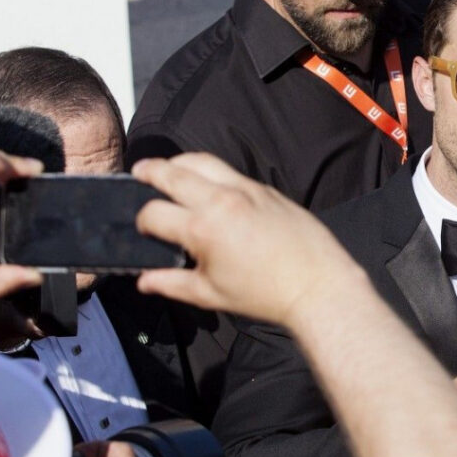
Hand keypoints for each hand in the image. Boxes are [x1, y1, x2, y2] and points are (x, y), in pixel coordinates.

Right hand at [133, 153, 364, 326]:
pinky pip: (232, 172)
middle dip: (150, 171)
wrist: (316, 285)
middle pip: (173, 172)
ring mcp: (247, 190)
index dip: (141, 221)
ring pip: (204, 161)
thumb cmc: (266, 294)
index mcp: (202, 228)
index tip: (144, 227)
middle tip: (140, 172)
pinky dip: (213, 173)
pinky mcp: (267, 190)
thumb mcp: (211, 294)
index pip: (153, 212)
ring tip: (170, 168)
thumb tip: (145, 281)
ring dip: (181, 162)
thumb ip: (172, 284)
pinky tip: (210, 184)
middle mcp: (222, 201)